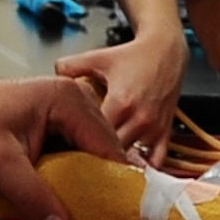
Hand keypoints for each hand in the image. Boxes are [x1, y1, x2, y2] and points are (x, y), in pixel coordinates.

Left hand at [0, 73, 124, 219]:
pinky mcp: (58, 129)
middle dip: (92, 199)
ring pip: (92, 164)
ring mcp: (68, 114)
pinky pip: (76, 162)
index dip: (108, 190)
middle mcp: (75, 102)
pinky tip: (56, 211)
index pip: (108, 151)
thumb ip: (32, 197)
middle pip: (104, 159)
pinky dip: (69, 188)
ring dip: (80, 197)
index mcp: (67, 99)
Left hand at [58, 29, 186, 165]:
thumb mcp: (99, 57)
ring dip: (119, 163)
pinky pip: (157, 159)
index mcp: (120, 102)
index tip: (70, 151)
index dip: (82, 144)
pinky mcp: (166, 131)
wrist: (165, 51)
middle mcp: (139, 118)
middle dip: (99, 157)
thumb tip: (53, 74)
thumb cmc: (134, 56)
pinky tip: (130, 168)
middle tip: (83, 163)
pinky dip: (143, 166)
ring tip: (103, 166)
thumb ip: (72, 65)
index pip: (97, 136)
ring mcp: (154, 127)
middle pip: (115, 152)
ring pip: (134, 159)